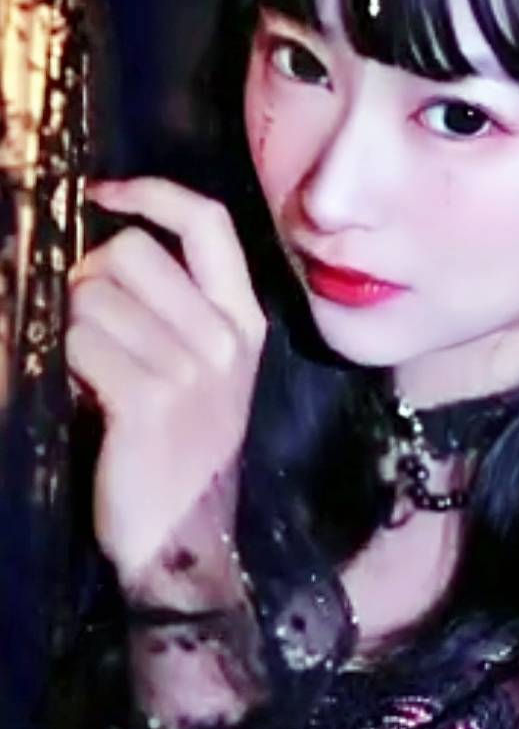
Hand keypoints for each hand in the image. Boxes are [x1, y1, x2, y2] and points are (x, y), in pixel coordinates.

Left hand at [67, 178, 266, 589]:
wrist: (184, 536)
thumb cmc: (183, 446)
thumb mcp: (205, 369)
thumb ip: (176, 305)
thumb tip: (105, 252)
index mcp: (244, 319)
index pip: (207, 223)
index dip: (151, 192)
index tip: (103, 193)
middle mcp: (225, 336)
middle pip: (131, 252)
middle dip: (89, 278)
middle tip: (88, 323)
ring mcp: (191, 368)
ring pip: (94, 297)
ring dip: (72, 326)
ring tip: (89, 368)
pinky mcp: (148, 400)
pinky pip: (79, 342)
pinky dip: (64, 361)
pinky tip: (80, 391)